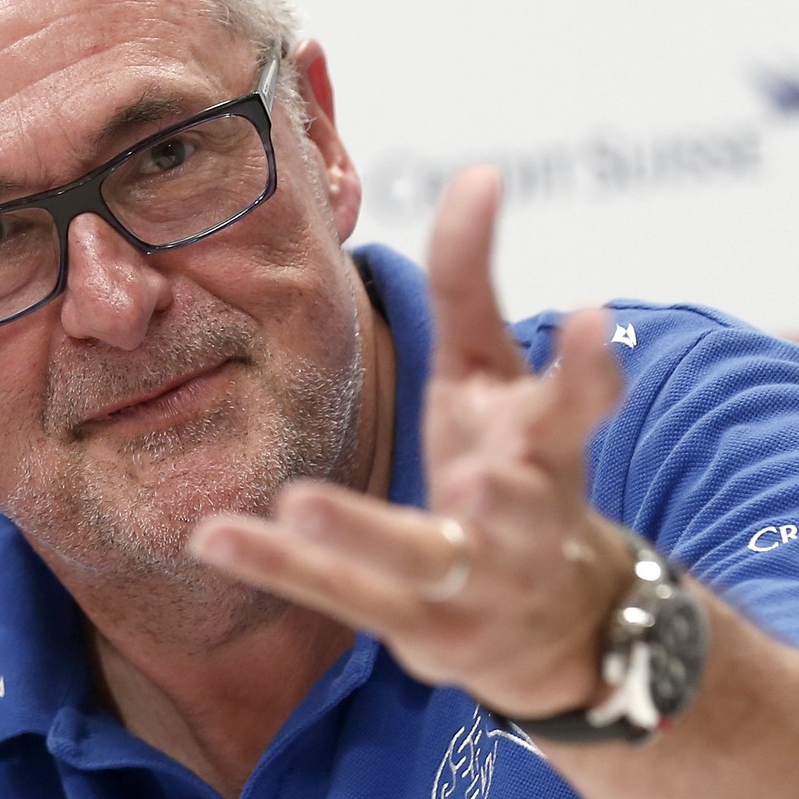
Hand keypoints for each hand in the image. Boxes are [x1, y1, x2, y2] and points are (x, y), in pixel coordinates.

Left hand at [190, 165, 630, 718]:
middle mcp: (525, 518)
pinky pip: (340, 594)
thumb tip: (479, 172)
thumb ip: (475, 282)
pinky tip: (211, 535)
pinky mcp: (416, 625)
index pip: (577, 404)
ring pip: (420, 560)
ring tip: (304, 504)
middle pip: (520, 505)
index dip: (586, 366)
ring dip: (365, 532)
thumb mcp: (495, 374)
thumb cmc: (514, 464)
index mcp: (548, 447)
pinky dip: (278, 566)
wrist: (550, 619)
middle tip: (477, 482)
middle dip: (504, 496)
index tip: (588, 316)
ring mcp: (472, 581)